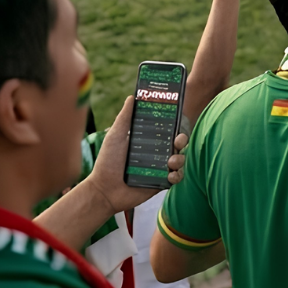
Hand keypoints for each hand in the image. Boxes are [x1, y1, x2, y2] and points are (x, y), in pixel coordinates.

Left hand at [83, 96, 187, 214]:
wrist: (104, 190)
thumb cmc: (107, 162)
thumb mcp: (115, 136)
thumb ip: (125, 117)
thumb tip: (132, 96)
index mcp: (148, 140)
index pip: (167, 129)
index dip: (176, 124)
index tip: (179, 119)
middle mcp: (156, 153)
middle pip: (178, 143)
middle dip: (182, 139)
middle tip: (177, 141)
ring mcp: (160, 168)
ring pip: (180, 159)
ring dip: (180, 158)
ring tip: (170, 162)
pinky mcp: (162, 182)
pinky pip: (177, 177)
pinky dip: (176, 175)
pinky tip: (169, 175)